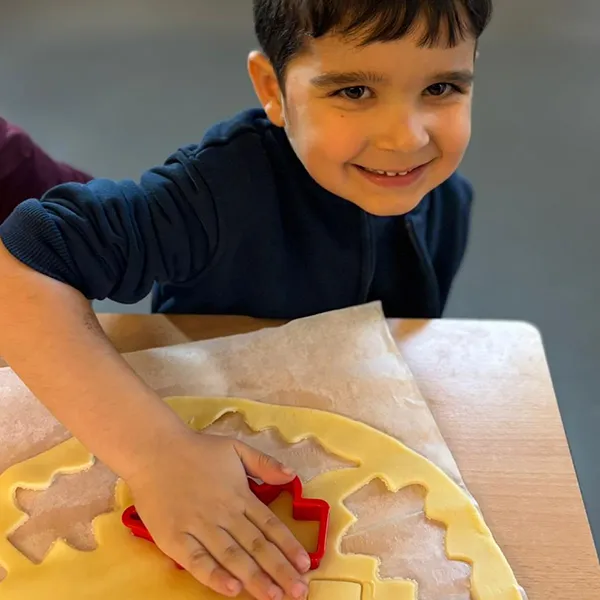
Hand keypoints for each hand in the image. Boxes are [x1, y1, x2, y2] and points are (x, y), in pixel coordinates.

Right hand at [127, 429, 309, 599]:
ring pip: (232, 556)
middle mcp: (224, 514)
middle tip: (299, 592)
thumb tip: (291, 475)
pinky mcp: (175, 538)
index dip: (288, 546)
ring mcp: (199, 526)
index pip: (270, 525)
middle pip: (256, 546)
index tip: (306, 565)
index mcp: (240, 495)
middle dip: (279, 570)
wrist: (154, 450)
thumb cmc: (196, 450)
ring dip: (255, 578)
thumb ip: (264, 463)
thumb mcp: (236, 448)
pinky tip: (232, 589)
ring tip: (274, 596)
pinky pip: (197, 561)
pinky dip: (215, 576)